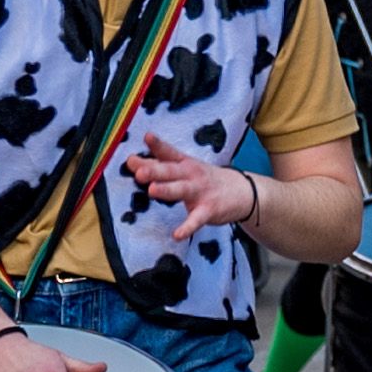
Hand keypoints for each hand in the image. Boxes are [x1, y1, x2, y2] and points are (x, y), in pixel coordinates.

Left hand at [120, 130, 258, 232]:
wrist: (241, 192)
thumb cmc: (204, 179)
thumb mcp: (184, 168)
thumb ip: (157, 165)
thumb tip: (130, 161)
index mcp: (184, 163)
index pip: (169, 152)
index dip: (158, 145)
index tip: (147, 137)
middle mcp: (191, 174)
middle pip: (171, 171)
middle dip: (155, 171)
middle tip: (139, 172)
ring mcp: (200, 192)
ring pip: (181, 190)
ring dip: (167, 190)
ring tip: (152, 191)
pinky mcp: (208, 210)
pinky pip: (196, 220)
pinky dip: (187, 228)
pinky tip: (177, 234)